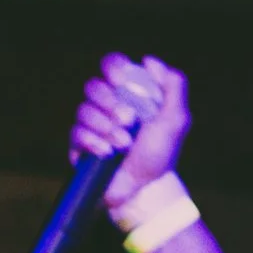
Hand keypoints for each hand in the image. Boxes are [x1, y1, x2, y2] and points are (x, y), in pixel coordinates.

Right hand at [71, 54, 190, 211]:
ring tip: (123, 144)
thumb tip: (148, 61)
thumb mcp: (176, 120)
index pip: (112, 66)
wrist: (145, 191)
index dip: (113, 67)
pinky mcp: (80, 147)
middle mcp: (108, 107)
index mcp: (129, 96)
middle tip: (129, 121)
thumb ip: (172, 86)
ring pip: (83, 110)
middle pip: (93, 86)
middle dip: (110, 103)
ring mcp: (92, 127)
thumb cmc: (161, 156)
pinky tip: (108, 153)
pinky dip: (93, 142)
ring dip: (105, 126)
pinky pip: (76, 133)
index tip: (120, 79)